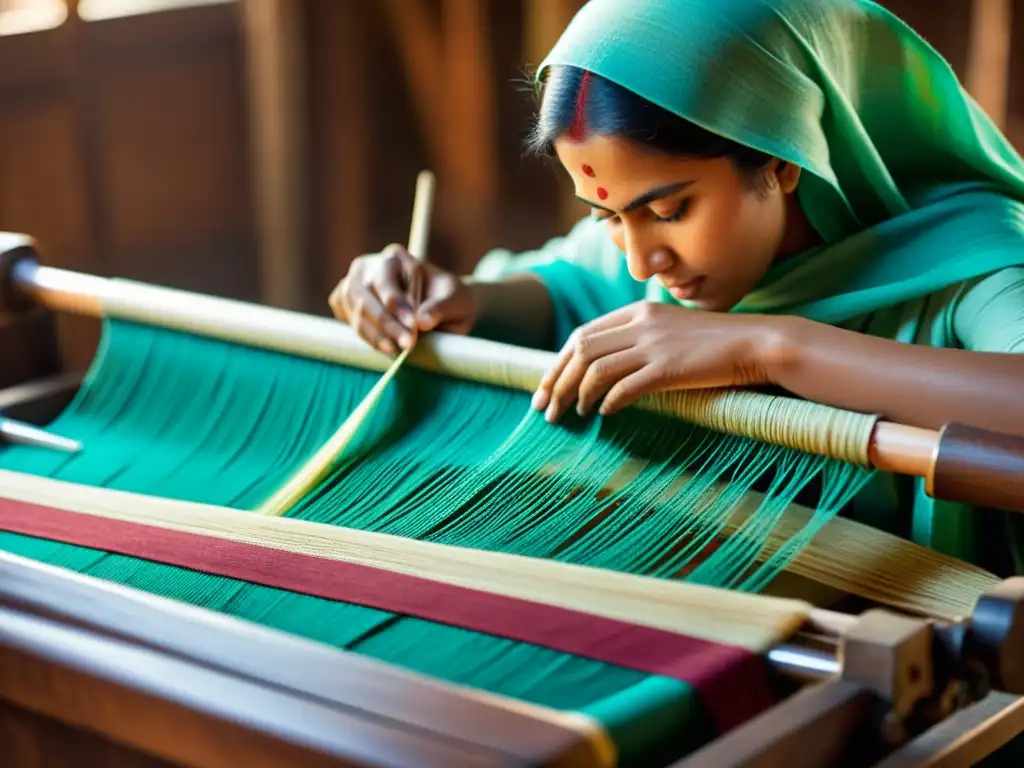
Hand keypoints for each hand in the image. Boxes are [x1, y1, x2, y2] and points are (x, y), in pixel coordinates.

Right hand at [329, 244, 476, 353]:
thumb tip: (422, 321)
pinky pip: (353, 323)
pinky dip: (369, 338)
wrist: (438, 306)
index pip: (387, 282)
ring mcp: (354, 285)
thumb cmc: (448, 299)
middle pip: (366, 297)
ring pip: (358, 313)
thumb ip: (443, 307)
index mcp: (395, 257)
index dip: (398, 306)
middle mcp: (369, 267)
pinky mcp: (348, 304)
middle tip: (408, 345)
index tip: (414, 327)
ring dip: (377, 335)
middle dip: (387, 325)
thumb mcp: (457, 300)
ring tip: (398, 350)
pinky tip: (388, 346)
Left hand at [531, 301, 785, 421]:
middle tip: (543, 408)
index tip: (545, 387)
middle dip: (555, 381)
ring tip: (568, 415)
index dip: (558, 363)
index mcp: (638, 311)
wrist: (759, 343)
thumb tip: (605, 371)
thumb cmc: (716, 344)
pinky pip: (625, 388)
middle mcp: (642, 323)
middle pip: (580, 351)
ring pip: (595, 370)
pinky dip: (608, 403)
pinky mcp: (669, 368)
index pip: (582, 334)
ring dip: (575, 396)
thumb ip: (639, 341)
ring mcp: (655, 345)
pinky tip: (603, 415)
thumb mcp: (671, 332)